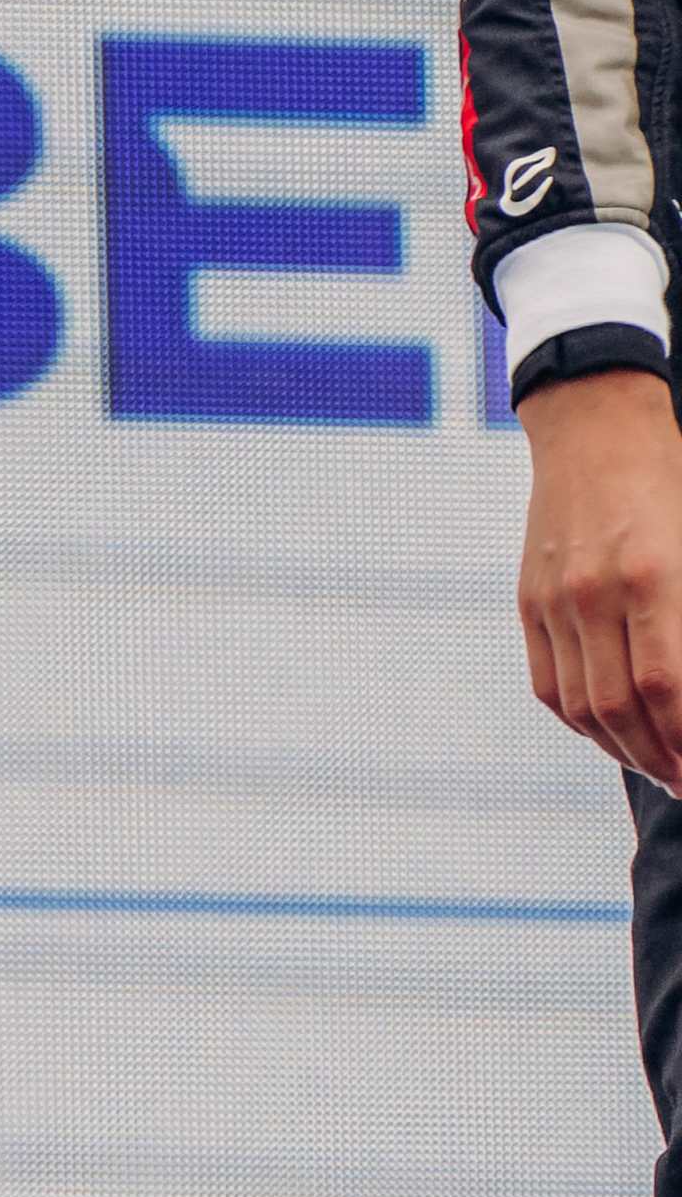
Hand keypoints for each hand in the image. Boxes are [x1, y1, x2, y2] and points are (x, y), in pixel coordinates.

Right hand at [518, 360, 681, 789]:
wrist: (595, 430)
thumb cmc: (671, 479)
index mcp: (650, 573)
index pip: (664, 687)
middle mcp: (594, 594)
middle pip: (620, 708)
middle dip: (659, 757)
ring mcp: (554, 602)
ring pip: (581, 705)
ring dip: (621, 749)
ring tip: (655, 767)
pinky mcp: (529, 604)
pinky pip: (549, 684)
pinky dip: (580, 721)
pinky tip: (611, 735)